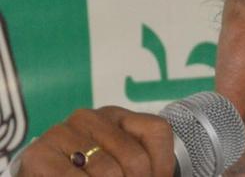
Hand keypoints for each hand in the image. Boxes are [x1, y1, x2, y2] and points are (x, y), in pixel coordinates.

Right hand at [18, 106, 174, 176]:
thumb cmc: (89, 174)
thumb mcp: (122, 164)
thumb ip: (146, 166)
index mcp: (117, 116)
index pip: (157, 131)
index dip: (163, 166)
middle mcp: (90, 117)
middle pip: (135, 158)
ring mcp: (63, 131)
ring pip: (108, 171)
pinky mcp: (40, 153)